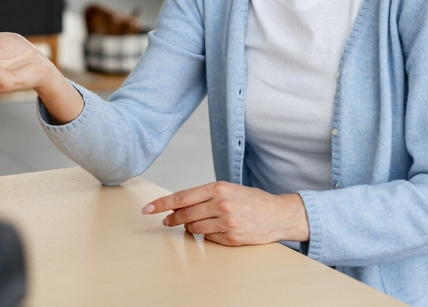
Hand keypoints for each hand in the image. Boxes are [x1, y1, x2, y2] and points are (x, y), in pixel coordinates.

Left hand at [141, 181, 309, 245]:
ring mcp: (226, 222)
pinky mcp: (232, 237)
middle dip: (172, 219)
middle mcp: (221, 204)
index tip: (148, 208)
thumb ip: (205, 195)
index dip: (162, 204)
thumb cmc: (251, 200)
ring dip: (190, 228)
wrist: (279, 214)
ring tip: (196, 225)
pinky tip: (215, 230)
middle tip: (167, 222)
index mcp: (218, 188)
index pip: (182, 197)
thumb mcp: (228, 189)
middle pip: (185, 214)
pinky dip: (207, 236)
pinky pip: (209, 239)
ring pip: (195, 229)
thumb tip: (179, 205)